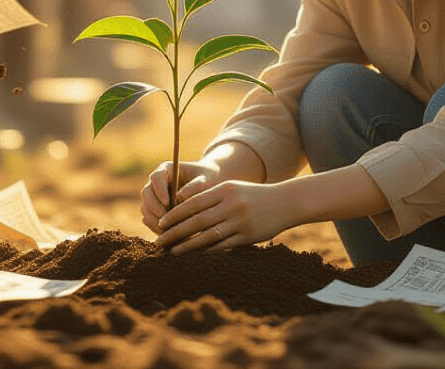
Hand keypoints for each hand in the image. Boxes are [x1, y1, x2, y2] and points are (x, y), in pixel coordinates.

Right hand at [140, 159, 222, 233]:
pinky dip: (155, 228)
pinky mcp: (154, 211)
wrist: (208, 187)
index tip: (168, 203)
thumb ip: (194, 187)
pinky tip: (168, 235)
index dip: (159, 190)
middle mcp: (156, 182)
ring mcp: (153, 197)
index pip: (156, 177)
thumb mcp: (205, 180)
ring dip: (154, 220)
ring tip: (167, 231)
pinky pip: (149, 220)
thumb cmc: (208, 179)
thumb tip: (179, 198)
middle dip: (154, 209)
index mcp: (166, 169)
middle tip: (166, 221)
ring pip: (145, 208)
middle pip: (146, 194)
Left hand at [154, 180, 295, 253]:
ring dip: (187, 246)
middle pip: (196, 221)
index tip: (161, 223)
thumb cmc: (253, 195)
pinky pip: (222, 246)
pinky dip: (206, 251)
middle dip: (175, 232)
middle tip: (159, 241)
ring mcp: (240, 222)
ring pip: (207, 236)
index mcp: (224, 190)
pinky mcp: (247, 236)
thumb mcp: (232, 189)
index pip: (193, 203)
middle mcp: (230, 205)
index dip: (175, 214)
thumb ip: (210, 198)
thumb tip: (182, 209)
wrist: (285, 202)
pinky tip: (194, 255)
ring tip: (173, 252)